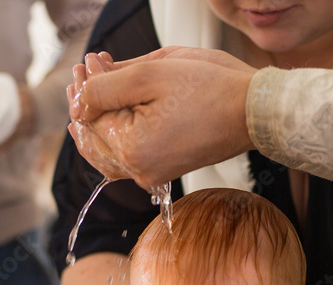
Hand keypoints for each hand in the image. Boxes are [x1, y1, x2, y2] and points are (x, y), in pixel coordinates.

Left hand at [67, 48, 256, 187]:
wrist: (254, 112)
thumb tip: (79, 97)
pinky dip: (113, 135)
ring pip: (106, 151)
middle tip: (84, 71)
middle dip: (86, 101)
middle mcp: (139, 171)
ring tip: (91, 89)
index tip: (87, 62)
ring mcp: (151, 174)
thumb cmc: (212, 90)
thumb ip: (105, 86)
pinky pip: (125, 157)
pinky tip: (109, 116)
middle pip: (93, 137)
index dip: (83, 87)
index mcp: (133, 150)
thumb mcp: (150, 74)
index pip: (90, 117)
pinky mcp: (163, 169)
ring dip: (96, 119)